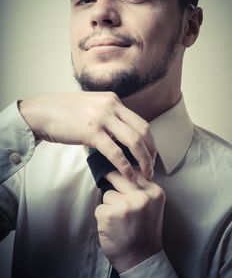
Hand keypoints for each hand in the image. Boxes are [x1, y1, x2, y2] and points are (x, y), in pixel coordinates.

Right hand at [19, 92, 155, 180]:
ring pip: (134, 141)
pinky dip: (125, 167)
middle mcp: (112, 106)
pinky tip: (129, 176)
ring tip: (145, 174)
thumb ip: (108, 116)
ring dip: (143, 160)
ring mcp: (102, 118)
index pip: (140, 122)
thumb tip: (120, 134)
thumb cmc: (64, 112)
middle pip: (143, 130)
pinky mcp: (91, 132)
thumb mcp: (92, 107)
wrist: (41, 111)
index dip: (150, 141)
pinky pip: (115, 152)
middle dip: (151, 152)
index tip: (150, 155)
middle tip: (151, 167)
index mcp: (114, 100)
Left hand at [95, 170, 165, 272]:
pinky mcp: (109, 214)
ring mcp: (125, 205)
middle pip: (118, 176)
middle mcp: (141, 197)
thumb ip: (142, 189)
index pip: (135, 171)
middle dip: (111, 179)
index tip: (119, 173)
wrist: (140, 259)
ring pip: (107, 194)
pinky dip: (103, 217)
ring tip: (119, 220)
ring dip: (109, 205)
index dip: (125, 172)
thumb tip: (124, 170)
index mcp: (155, 193)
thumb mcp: (152, 206)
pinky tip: (113, 228)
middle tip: (108, 183)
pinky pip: (100, 208)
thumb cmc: (145, 231)